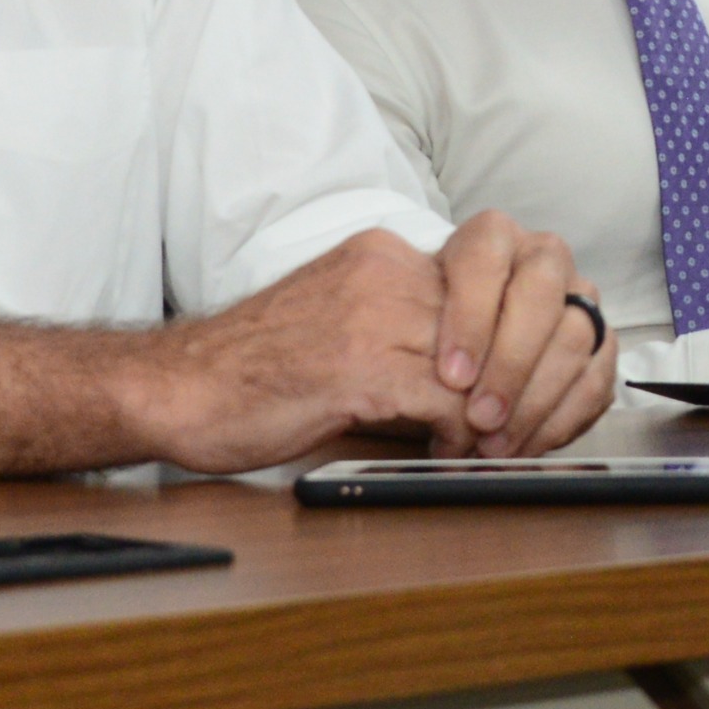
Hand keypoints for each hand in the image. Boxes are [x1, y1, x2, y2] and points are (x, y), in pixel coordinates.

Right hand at [128, 218, 615, 471]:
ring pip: (487, 357)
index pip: (495, 282)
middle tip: (530, 422)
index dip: (525, 339)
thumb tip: (486, 371)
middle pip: (504, 314)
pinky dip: (462, 434)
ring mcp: (373, 314)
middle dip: (529, 376)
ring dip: (503, 411)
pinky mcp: (358, 366)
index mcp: (385, 254)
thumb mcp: (346, 321)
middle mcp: (386, 270)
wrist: (177, 387)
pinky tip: (453, 454)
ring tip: (497, 444)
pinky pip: (447, 399)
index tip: (532, 382)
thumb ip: (410, 326)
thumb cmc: (255, 369)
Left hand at [425, 208, 622, 454]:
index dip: (472, 316)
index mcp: (491, 237)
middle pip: (541, 294)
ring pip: (575, 337)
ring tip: (497, 444)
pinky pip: (597, 378)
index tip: (452, 375)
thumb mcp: (407, 316)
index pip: (486, 258)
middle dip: (511, 363)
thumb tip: (392, 376)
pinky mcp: (601, 342)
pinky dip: (562, 419)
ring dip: (536, 399)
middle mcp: (542, 258)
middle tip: (481, 417)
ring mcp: (578, 297)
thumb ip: (404, 331)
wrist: (459, 343)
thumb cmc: (428, 327)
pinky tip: (527, 446)